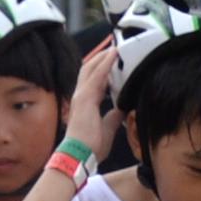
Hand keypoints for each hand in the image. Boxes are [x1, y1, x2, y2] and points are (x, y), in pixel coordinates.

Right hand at [66, 39, 118, 159]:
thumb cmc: (91, 146)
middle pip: (89, 71)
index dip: (103, 71)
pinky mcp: (85, 97)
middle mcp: (81, 96)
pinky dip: (104, 64)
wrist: (80, 154)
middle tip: (114, 49)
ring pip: (91, 69)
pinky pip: (96, 76)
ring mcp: (81, 95)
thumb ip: (113, 118)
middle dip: (101, 59)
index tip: (114, 63)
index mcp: (86, 103)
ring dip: (103, 57)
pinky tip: (113, 55)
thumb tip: (121, 109)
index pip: (95, 82)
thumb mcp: (107, 129)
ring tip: (115, 47)